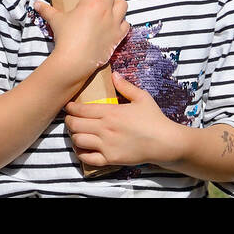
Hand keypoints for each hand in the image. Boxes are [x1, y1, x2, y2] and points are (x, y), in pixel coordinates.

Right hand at [34, 0, 127, 89]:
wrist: (74, 61)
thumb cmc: (65, 38)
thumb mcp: (55, 20)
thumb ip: (46, 9)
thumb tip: (36, 3)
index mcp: (92, 1)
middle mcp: (106, 9)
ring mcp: (114, 23)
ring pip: (123, 4)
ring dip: (116, 2)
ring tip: (107, 6)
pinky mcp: (118, 37)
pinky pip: (126, 24)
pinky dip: (122, 21)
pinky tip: (113, 23)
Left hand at [64, 72, 185, 169]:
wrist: (165, 143)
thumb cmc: (153, 118)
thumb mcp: (142, 97)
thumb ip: (125, 86)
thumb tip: (114, 74)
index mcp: (111, 112)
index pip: (81, 109)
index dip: (71, 108)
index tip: (68, 106)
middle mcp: (105, 128)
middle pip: (75, 125)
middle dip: (69, 121)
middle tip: (69, 119)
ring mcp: (107, 145)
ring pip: (78, 140)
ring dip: (73, 136)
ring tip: (76, 132)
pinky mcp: (110, 159)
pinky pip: (88, 158)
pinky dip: (81, 153)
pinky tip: (82, 148)